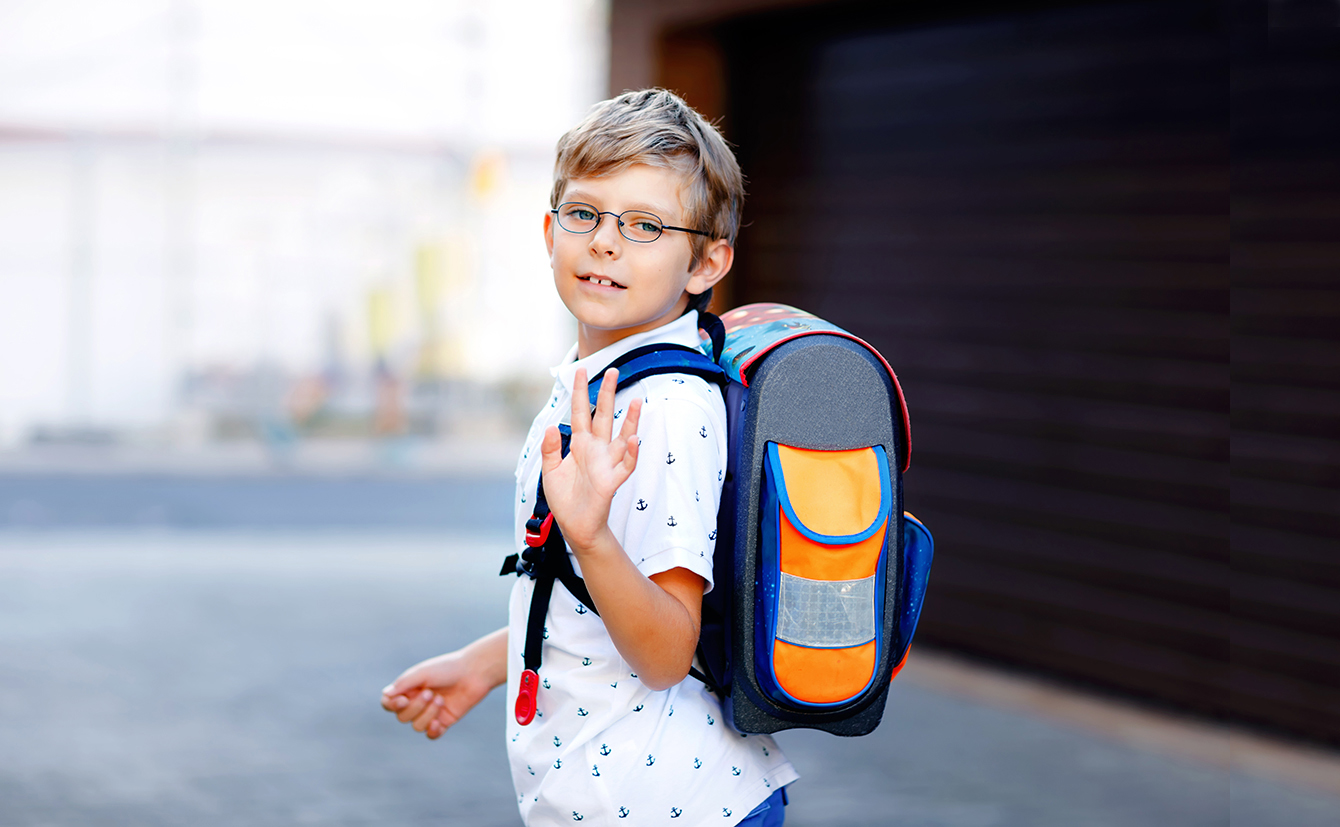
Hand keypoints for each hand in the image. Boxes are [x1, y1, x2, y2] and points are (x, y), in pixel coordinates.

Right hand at [380, 633, 504, 739]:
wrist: (474, 672)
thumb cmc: (447, 668)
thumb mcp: (423, 672)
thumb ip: (404, 684)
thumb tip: (386, 695)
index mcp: (408, 689)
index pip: (389, 704)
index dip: (392, 706)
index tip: (403, 700)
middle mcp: (416, 702)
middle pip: (402, 717)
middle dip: (415, 707)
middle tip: (430, 693)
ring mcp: (430, 713)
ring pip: (417, 726)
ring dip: (428, 714)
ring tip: (441, 700)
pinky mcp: (444, 721)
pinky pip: (431, 734)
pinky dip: (433, 731)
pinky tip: (439, 723)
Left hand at [539, 368, 642, 550]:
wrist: (574, 525)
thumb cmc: (564, 498)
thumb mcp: (550, 471)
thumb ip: (550, 449)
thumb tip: (551, 427)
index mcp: (579, 444)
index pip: (579, 412)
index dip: (580, 392)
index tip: (580, 370)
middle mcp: (595, 450)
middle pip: (603, 416)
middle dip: (608, 394)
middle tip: (613, 371)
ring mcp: (606, 464)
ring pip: (621, 437)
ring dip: (630, 420)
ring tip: (637, 401)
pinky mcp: (612, 481)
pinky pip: (625, 465)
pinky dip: (630, 453)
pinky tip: (632, 439)